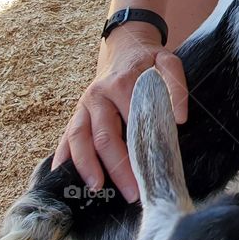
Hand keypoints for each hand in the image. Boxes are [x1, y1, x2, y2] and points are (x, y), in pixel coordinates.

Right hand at [52, 31, 187, 201]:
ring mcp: (84, 106)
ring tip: (96, 188)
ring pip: (79, 137)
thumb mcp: (167, 62)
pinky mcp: (77, 113)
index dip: (141, 148)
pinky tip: (60, 175)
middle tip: (132, 193)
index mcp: (122, 84)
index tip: (151, 171)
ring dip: (86, 165)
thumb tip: (178, 118)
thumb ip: (175, 85)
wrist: (123, 47)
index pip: (132, 121)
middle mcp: (98, 96)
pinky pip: (66, 136)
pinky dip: (62, 156)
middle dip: (117, 167)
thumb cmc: (147, 60)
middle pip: (104, 136)